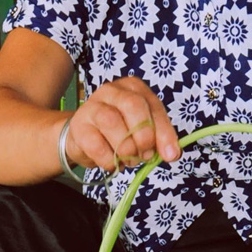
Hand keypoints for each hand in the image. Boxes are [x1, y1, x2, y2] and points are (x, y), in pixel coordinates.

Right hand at [64, 77, 180, 171]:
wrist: (84, 139)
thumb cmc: (119, 132)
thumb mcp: (143, 131)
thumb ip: (160, 138)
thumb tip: (173, 154)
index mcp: (133, 88)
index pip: (154, 106)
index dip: (164, 132)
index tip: (170, 155)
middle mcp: (112, 90)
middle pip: (133, 106)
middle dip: (144, 137)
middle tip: (145, 156)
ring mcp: (92, 106)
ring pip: (112, 122)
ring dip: (126, 150)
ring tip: (128, 161)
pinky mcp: (78, 126)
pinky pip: (96, 145)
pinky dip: (109, 160)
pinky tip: (112, 163)